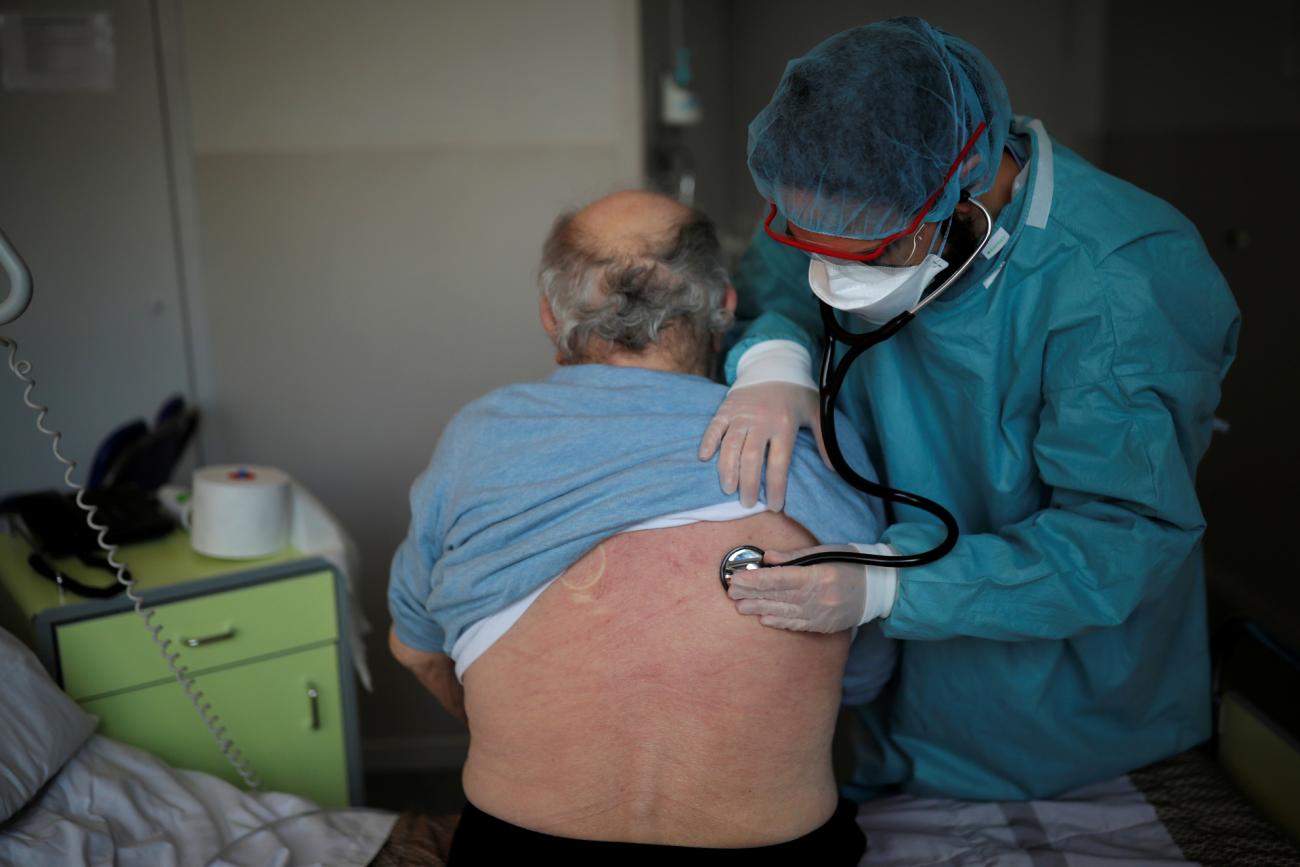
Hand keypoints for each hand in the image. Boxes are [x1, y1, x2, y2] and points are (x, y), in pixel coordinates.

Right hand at [698, 382, 822, 510]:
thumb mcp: (817, 412)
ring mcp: (742, 414)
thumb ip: (825, 441)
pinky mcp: (727, 407)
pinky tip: (705, 458)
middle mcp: (761, 420)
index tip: (774, 506)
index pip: (778, 462)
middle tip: (747, 503)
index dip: (776, 487)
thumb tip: (833, 469)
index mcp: (784, 424)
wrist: (775, 363)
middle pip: (751, 459)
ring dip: (727, 469)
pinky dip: (708, 441)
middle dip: (748, 485)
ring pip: (730, 446)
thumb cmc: (798, 392)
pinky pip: (715, 427)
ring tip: (728, 489)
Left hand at [727, 545, 868, 632]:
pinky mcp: (823, 625)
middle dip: (752, 595)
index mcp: (817, 576)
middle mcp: (818, 598)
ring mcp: (820, 614)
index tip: (737, 579)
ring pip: (784, 613)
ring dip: (759, 610)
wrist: (879, 587)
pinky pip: (797, 625)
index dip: (755, 580)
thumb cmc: (851, 563)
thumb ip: (795, 557)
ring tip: (740, 607)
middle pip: (777, 597)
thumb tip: (767, 559)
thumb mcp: (825, 551)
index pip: (779, 579)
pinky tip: (764, 620)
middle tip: (731, 593)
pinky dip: (779, 621)